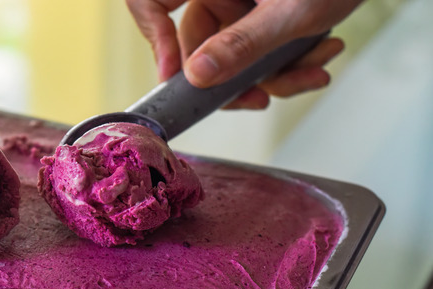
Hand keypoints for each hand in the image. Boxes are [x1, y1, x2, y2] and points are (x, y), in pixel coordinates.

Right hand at [125, 0, 363, 108]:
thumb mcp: (290, 12)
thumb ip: (242, 45)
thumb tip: (197, 75)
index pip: (150, 1)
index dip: (154, 37)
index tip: (175, 76)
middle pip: (197, 43)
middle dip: (234, 78)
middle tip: (257, 98)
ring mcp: (239, 2)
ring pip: (231, 55)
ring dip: (275, 74)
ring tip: (312, 67)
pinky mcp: (259, 15)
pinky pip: (256, 51)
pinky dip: (289, 62)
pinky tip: (319, 53)